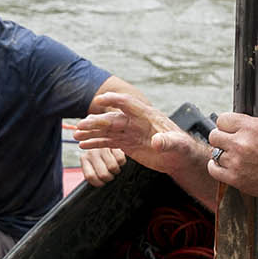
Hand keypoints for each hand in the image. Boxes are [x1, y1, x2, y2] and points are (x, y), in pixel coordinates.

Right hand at [74, 92, 205, 173]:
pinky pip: (108, 142)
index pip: (128, 104)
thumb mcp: (177, 144)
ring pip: (106, 130)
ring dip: (91, 132)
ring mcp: (129, 132)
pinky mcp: (126, 143)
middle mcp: (134, 121)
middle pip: (112, 119)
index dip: (114, 101)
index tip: (99, 100)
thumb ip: (167, 141)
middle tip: (81, 126)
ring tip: (77, 136)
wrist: (179, 158)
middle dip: (96, 122)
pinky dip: (95, 143)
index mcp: (147, 115)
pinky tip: (83, 146)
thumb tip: (157, 142)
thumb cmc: (181, 148)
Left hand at [79, 144, 126, 183]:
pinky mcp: (114, 144)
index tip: (102, 182)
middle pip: (103, 174)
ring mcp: (103, 147)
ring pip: (113, 167)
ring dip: (116, 171)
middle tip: (110, 174)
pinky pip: (120, 160)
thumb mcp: (92, 165)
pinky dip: (122, 163)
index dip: (99, 183)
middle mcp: (92, 152)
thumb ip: (93, 174)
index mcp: (84, 159)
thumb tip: (100, 183)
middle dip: (109, 178)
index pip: (90, 176)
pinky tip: (118, 161)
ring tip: (115, 168)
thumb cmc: (100, 158)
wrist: (109, 138)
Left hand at [207, 111, 257, 201]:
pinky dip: (216, 166)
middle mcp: (241, 144)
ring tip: (232, 153)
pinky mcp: (235, 179)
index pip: (222, 119)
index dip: (228, 122)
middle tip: (230, 139)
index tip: (231, 126)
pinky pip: (213, 169)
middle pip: (214, 135)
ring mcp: (236, 162)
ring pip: (214, 152)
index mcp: (252, 127)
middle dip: (222, 136)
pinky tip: (226, 164)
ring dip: (222, 152)